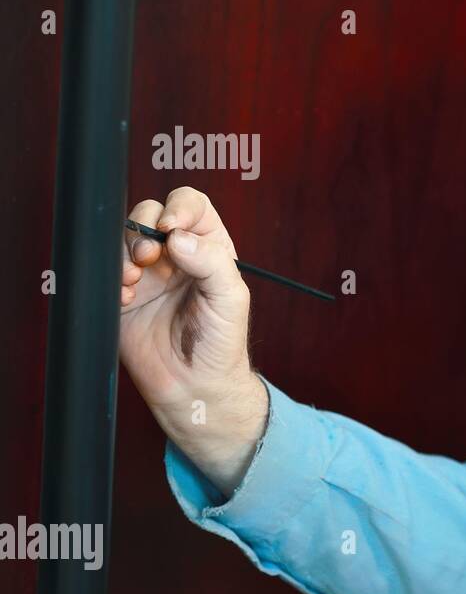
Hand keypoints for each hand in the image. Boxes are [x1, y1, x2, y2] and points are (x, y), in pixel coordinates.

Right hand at [120, 186, 266, 495]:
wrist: (193, 386)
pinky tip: (125, 295)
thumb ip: (212, 262)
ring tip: (134, 280)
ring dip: (124, 251)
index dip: (179, 208)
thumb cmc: (221, 344)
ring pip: (123, 237)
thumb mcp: (231, 299)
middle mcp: (176, 255)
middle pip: (150, 213)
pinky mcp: (122, 293)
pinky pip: (106, 268)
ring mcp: (147, 273)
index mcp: (209, 248)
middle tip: (148, 256)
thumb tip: (178, 237)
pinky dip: (110, 275)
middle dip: (143, 227)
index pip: (191, 206)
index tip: (172, 227)